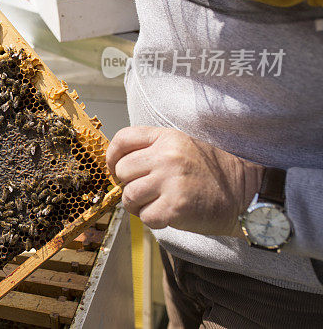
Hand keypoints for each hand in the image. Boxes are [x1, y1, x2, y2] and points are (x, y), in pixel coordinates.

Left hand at [106, 126, 263, 235]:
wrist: (246, 194)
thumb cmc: (211, 173)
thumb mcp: (183, 146)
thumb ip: (152, 149)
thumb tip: (118, 164)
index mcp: (167, 138)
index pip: (123, 140)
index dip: (112, 157)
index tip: (115, 169)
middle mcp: (167, 156)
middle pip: (122, 171)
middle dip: (128, 185)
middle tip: (144, 192)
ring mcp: (171, 181)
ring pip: (129, 196)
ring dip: (138, 205)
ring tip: (155, 204)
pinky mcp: (176, 207)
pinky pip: (145, 217)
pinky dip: (152, 220)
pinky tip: (167, 214)